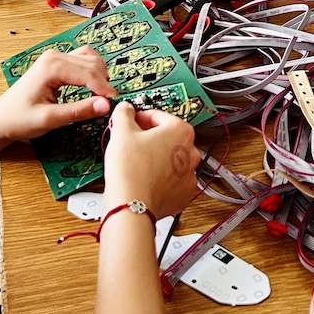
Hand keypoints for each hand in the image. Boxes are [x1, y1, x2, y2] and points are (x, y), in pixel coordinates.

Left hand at [0, 45, 119, 148]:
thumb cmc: (17, 119)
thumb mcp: (49, 119)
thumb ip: (78, 111)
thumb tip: (105, 105)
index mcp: (52, 66)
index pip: (90, 73)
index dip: (105, 90)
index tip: (115, 105)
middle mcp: (55, 57)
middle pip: (93, 64)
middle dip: (104, 84)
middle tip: (108, 106)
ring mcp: (56, 58)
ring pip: (91, 60)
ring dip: (100, 77)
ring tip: (101, 99)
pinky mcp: (57, 64)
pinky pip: (83, 62)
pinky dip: (92, 74)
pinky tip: (92, 90)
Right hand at [102, 102, 200, 217]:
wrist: (131, 204)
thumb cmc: (131, 169)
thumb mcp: (121, 131)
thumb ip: (124, 114)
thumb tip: (125, 109)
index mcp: (181, 131)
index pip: (158, 116)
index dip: (140, 118)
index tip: (132, 122)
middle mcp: (191, 152)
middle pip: (168, 138)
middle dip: (150, 138)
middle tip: (132, 143)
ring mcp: (190, 174)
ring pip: (171, 160)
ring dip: (157, 158)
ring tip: (137, 163)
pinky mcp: (184, 194)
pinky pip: (172, 180)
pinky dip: (161, 179)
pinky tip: (146, 178)